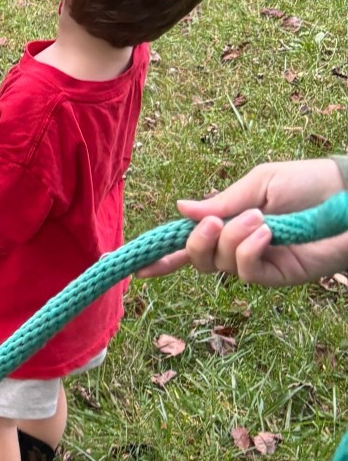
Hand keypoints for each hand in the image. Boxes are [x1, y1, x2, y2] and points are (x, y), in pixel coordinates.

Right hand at [141, 157, 347, 281]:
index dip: (161, 257)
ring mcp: (258, 264)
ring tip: (259, 218)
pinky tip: (267, 232)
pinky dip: (248, 251)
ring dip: (231, 240)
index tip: (133, 266)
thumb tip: (180, 208)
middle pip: (197, 260)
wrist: (345, 198)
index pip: (189, 245)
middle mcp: (238, 248)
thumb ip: (221, 201)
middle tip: (215, 221)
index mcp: (229, 224)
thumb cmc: (306, 185)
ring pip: (219, 265)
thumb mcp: (257, 185)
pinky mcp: (278, 275)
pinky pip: (247, 272)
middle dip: (196, 242)